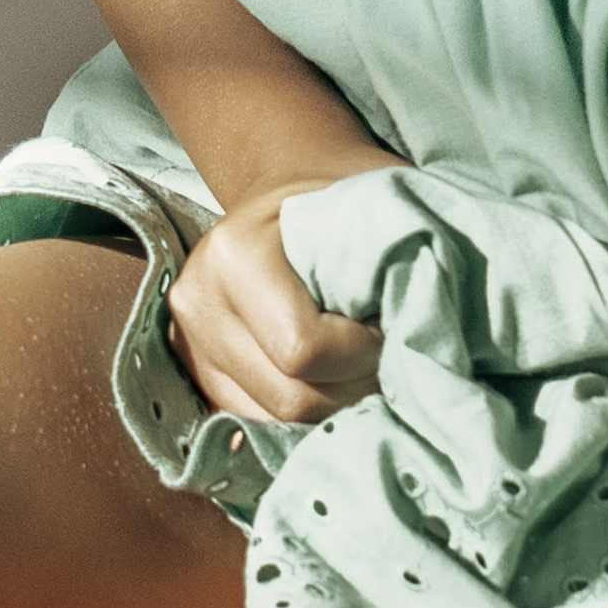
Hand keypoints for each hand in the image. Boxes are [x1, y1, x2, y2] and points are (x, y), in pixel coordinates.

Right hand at [172, 182, 388, 427]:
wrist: (288, 186)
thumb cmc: (341, 197)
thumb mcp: (373, 207)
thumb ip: (393, 264)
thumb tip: (418, 339)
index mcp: (235, 255)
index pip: (304, 350)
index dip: (365, 353)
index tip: (394, 324)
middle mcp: (197, 303)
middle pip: (290, 398)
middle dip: (354, 385)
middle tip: (388, 351)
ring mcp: (190, 343)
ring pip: (277, 420)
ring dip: (334, 401)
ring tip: (361, 358)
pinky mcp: (199, 373)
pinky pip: (262, 421)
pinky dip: (308, 405)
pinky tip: (331, 371)